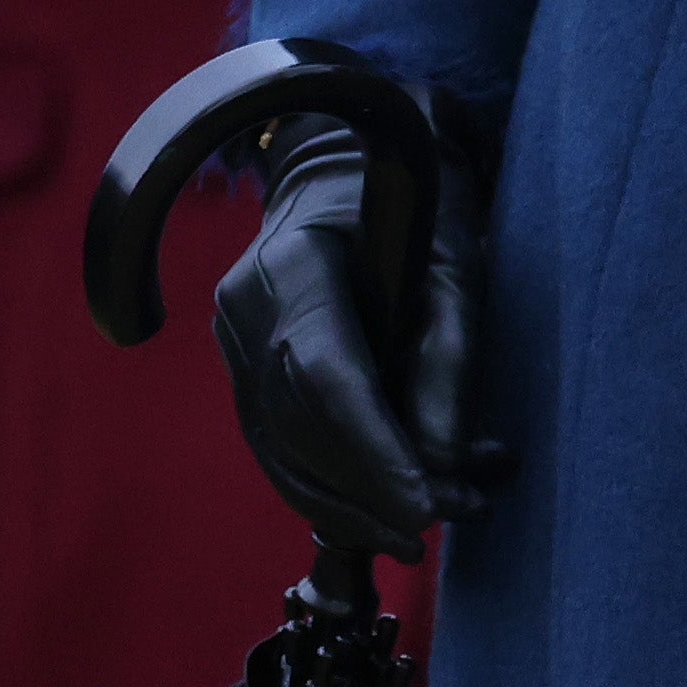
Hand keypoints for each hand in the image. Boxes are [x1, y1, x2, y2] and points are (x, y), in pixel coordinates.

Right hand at [210, 100, 499, 559]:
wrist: (349, 158)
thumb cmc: (414, 197)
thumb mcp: (453, 261)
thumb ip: (446, 359)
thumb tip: (439, 466)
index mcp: (291, 264)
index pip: (325, 378)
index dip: (375, 452)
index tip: (425, 507)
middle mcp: (244, 309)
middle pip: (299, 428)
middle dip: (372, 491)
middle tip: (445, 522)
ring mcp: (233, 343)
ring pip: (282, 453)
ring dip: (354, 505)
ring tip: (427, 528)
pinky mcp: (244, 370)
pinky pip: (280, 446)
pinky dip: (332, 487)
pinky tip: (383, 509)